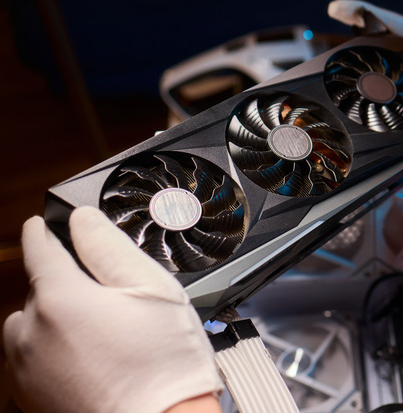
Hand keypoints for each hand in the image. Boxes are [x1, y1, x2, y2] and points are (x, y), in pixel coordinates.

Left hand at [3, 207, 222, 412]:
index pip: (38, 247)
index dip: (44, 231)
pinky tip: (90, 361)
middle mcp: (30, 332)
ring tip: (98, 334)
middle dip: (65, 285)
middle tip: (108, 300)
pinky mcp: (28, 398)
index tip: (43, 225)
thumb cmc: (165, 366)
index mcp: (60, 298)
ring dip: (52, 321)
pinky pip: (29, 360)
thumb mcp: (154, 290)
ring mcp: (25, 369)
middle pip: (38, 290)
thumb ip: (111, 247)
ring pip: (28, 327)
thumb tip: (83, 220)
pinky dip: (50, 353)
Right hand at [328, 0, 402, 125]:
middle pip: (379, 43)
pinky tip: (357, 98)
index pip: (391, 24)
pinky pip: (387, 90)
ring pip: (380, 67)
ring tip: (332, 68)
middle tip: (325, 39)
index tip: (337, 7)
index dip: (363, 13)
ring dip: (358, 65)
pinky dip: (370, 90)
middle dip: (351, 36)